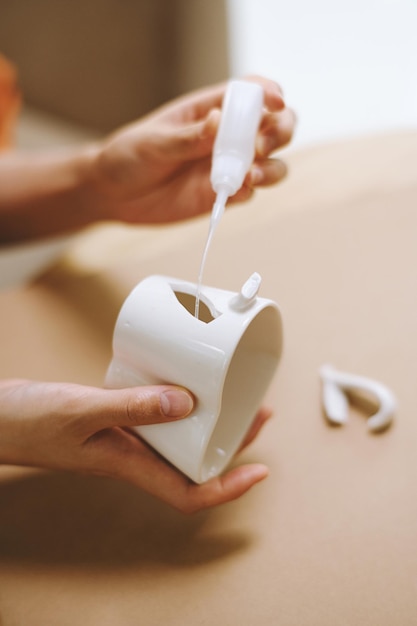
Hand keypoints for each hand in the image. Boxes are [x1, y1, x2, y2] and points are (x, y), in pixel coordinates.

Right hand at [0, 379, 271, 512]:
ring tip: (234, 394)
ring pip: (180, 438)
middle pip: (195, 461)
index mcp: (129, 464)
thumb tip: (188, 403)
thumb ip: (133, 407)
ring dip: (210, 420)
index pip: (189, 494)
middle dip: (232, 443)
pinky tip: (185, 381)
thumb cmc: (29, 422)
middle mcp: (134, 455)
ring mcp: (126, 437)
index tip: (260, 471)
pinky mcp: (117, 418)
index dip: (229, 489)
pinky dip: (177, 401)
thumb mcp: (82, 411)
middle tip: (257, 412)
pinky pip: (158, 414)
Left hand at [86, 75, 294, 224]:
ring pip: (272, 163)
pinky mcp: (222, 194)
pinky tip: (235, 191)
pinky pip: (249, 191)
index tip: (275, 102)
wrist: (113, 196)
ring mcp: (227, 166)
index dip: (269, 93)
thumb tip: (218, 120)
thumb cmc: (129, 156)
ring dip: (272, 168)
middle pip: (275, 126)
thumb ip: (188, 136)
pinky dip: (250, 190)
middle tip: (259, 147)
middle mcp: (226, 136)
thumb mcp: (154, 142)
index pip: (250, 92)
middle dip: (279, 132)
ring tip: (251, 176)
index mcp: (210, 109)